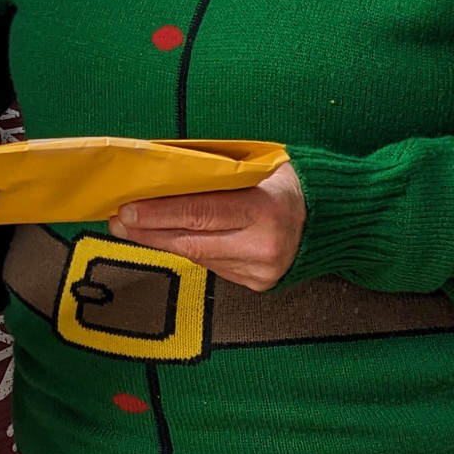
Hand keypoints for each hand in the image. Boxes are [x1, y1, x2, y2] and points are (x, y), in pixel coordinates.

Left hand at [108, 162, 305, 291]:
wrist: (335, 220)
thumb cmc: (291, 183)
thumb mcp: (260, 168)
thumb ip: (217, 176)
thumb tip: (164, 176)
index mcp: (265, 209)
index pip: (200, 213)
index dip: (159, 213)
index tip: (127, 209)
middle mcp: (263, 245)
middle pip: (191, 241)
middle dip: (148, 232)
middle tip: (117, 221)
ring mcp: (261, 271)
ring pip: (197, 257)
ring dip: (163, 242)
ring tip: (134, 228)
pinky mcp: (258, 284)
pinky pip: (213, 266)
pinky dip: (190, 250)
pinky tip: (171, 239)